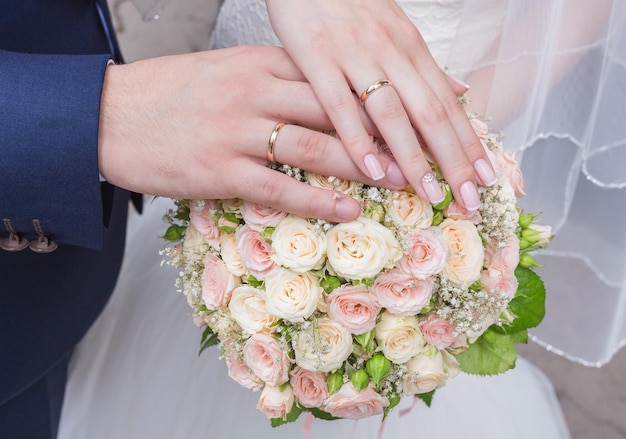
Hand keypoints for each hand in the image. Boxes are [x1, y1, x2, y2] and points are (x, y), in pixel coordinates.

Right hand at [98, 46, 406, 221]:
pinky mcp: (219, 171)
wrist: (107, 115)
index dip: (382, 92)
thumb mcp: (226, 72)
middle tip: (427, 151)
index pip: (334, 77)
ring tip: (402, 181)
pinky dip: (318, 201)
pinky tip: (348, 209)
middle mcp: (256, 94)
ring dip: (363, 166)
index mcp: (261, 65)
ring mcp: (238, 133)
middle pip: (336, 111)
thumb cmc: (169, 95)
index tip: (421, 103)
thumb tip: (319, 97)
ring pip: (315, 148)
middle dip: (387, 132)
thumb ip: (273, 81)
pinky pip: (279, 188)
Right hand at [266, 0, 496, 209]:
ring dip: (412, 158)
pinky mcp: (317, 58)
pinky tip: (370, 168)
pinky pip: (338, 104)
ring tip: (429, 194)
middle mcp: (391, 54)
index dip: (470, 143)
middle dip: (454, 160)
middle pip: (430, 115)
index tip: (487, 178)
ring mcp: (354, 56)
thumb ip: (426, 67)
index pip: (448, 105)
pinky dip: (356, 137)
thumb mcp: (397, 29)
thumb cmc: (351, 2)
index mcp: (411, 50)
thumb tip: (462, 91)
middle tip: (470, 200)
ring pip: (391, 113)